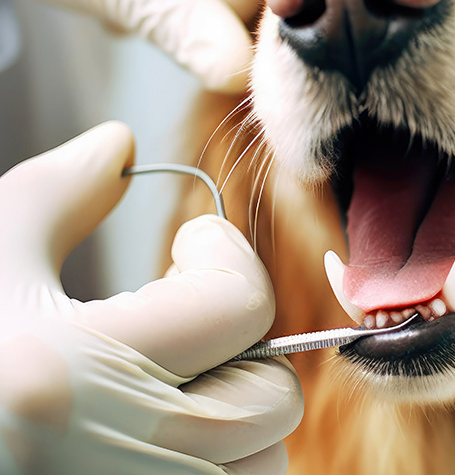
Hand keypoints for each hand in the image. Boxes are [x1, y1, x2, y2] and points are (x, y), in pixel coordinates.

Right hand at [0, 122, 302, 473]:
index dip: (223, 258)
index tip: (189, 250)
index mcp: (65, 380)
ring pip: (264, 463)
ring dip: (239, 412)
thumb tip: (119, 142)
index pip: (240, 305)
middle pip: (273, 397)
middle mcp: (112, 463)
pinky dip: (222, 464)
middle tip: (187, 318)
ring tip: (175, 380)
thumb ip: (50, 194)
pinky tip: (163, 432)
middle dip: (242, 344)